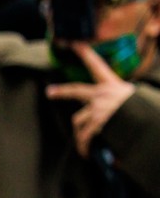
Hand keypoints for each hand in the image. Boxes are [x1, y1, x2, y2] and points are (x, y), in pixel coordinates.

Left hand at [46, 42, 136, 156]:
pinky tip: (85, 153)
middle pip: (76, 90)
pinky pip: (84, 135)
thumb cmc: (142, 110)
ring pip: (78, 120)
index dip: (86, 53)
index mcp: (113, 85)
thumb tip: (113, 113)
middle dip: (62, 91)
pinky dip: (84, 145)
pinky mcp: (95, 121)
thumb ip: (119, 104)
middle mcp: (102, 93)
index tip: (76, 44)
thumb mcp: (133, 100)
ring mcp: (97, 107)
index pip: (97, 66)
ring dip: (79, 134)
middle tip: (50, 92)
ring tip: (82, 145)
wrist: (148, 118)